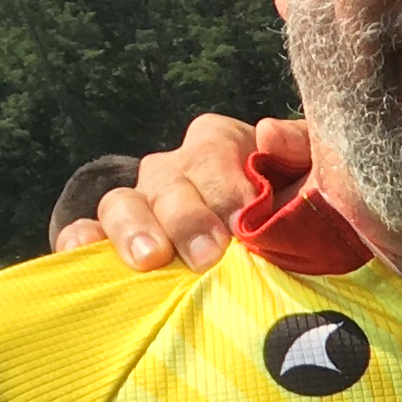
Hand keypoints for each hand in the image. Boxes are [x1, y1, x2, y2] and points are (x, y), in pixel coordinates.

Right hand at [52, 113, 296, 270]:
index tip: (244, 220)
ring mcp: (143, 206)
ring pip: (123, 202)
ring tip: (151, 261)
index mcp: (224, 148)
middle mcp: (177, 171)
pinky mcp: (118, 242)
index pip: (212, 146)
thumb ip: (305, 151)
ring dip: (135, 229)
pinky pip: (87, 233)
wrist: (293, 267)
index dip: (224, 182)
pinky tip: (86, 256)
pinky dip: (82, 242)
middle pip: (166, 178)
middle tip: (209, 255)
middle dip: (187, 217)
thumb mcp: (319, 181)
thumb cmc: (306, 220)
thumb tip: (268, 135)